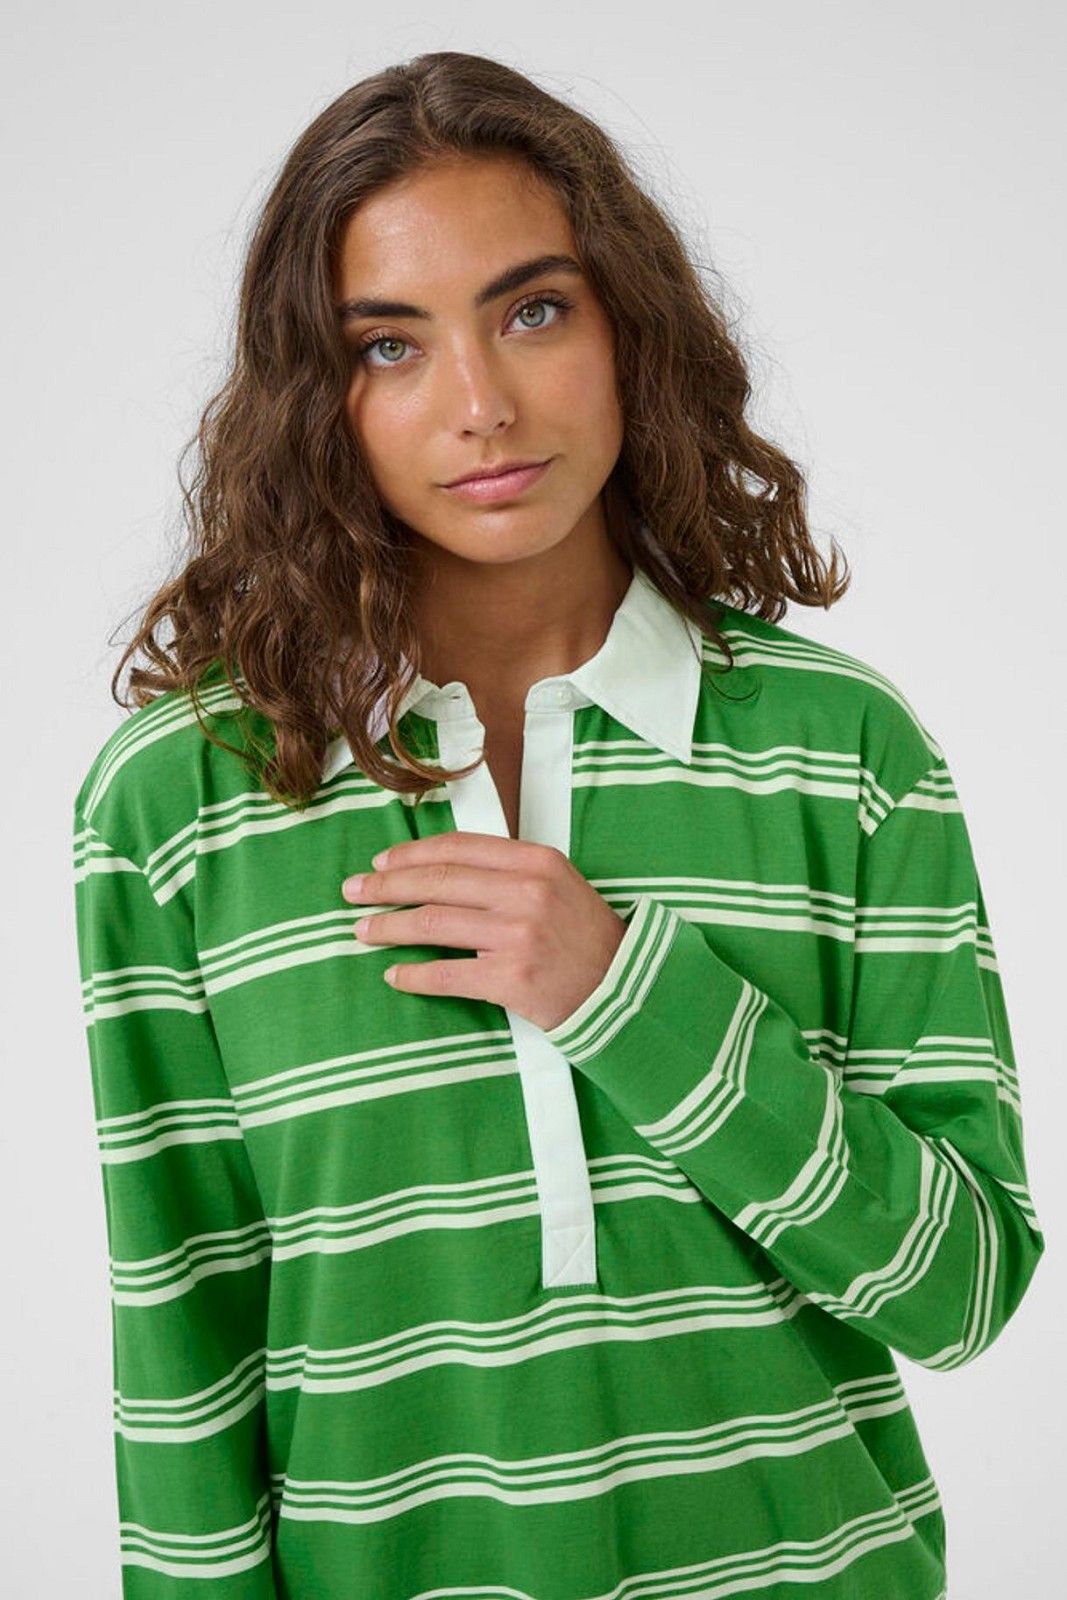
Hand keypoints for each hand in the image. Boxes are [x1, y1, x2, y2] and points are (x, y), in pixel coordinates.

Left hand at [340, 832, 627, 1031]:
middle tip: (354, 891)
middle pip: (437, 882)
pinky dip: (414, 975)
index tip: (381, 863)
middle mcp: (526, 892)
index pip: (457, 848)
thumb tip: (439, 868)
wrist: (625, 988)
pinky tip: (395, 975)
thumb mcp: (555, 884)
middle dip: (386, 886)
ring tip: (362, 931)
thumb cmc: (584, 937)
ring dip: (389, 928)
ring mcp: (519, 935)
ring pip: (434, 924)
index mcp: (535, 861)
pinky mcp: (513, 979)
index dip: (411, 854)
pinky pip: (448, 974)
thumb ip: (506, 871)